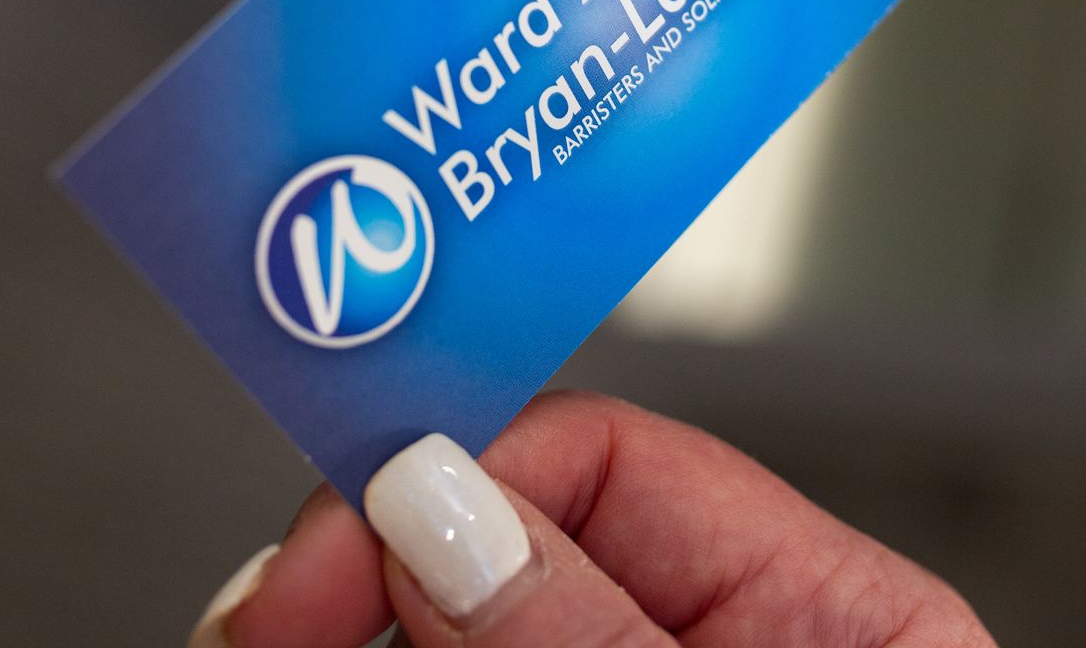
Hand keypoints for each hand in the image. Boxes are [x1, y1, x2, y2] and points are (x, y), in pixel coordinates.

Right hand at [194, 391, 992, 646]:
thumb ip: (585, 629)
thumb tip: (434, 494)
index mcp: (828, 614)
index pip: (604, 457)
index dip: (446, 473)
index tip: (319, 550)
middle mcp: (729, 644)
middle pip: (501, 546)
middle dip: (363, 567)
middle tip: (256, 628)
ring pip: (454, 622)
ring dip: (346, 623)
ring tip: (266, 638)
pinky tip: (312, 647)